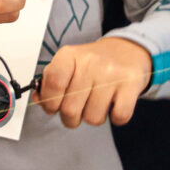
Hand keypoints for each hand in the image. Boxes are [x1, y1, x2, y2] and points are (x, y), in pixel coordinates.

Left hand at [33, 37, 151, 127]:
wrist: (127, 50)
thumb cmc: (93, 63)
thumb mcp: (68, 64)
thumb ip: (49, 82)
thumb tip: (38, 99)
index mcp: (70, 55)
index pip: (53, 83)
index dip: (49, 102)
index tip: (53, 107)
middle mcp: (90, 63)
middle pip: (70, 109)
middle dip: (70, 118)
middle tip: (76, 111)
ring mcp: (111, 74)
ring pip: (93, 118)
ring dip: (93, 117)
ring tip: (96, 103)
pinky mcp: (131, 85)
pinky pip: (118, 117)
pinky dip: (114, 117)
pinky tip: (112, 105)